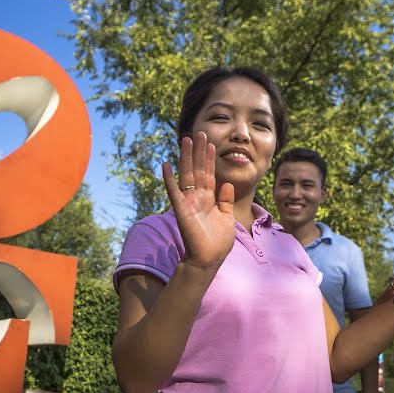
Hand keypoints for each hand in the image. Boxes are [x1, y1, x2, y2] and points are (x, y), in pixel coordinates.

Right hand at [162, 131, 235, 270]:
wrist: (209, 259)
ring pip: (187, 174)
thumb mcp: (227, 217)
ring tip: (186, 139)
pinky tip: (165, 164)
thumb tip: (226, 184)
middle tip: (198, 133)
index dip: (209, 158)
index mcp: (209, 199)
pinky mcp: (181, 209)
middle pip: (197, 169)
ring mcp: (188, 202)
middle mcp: (197, 197)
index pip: (209, 174)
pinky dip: (169, 178)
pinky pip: (173, 191)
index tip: (210, 142)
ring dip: (186, 157)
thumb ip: (226, 200)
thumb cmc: (218, 242)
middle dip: (198, 151)